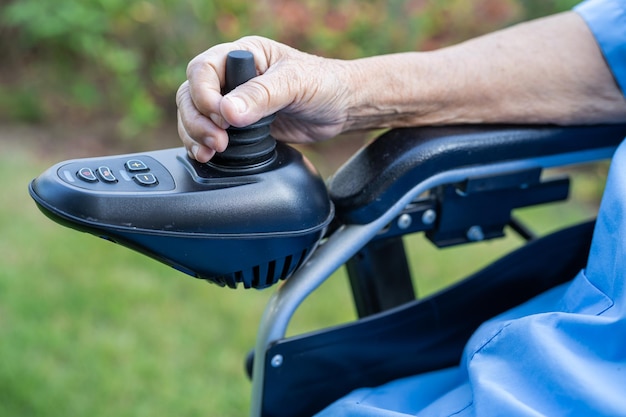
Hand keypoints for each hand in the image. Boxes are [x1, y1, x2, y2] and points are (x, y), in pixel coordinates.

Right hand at [176, 36, 353, 161]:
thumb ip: (262, 96)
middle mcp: (232, 77)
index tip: (222, 117)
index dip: (205, 95)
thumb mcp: (295, 84)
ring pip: (195, 117)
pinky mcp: (238, 128)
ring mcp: (233, 103)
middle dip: (197, 121)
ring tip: (211, 152)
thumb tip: (228, 112)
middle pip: (191, 95)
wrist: (341, 108)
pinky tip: (207, 156)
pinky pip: (208, 135)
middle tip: (218, 142)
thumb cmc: (324, 84)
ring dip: (195, 135)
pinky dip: (202, 146)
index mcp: (242, 55)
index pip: (203, 70)